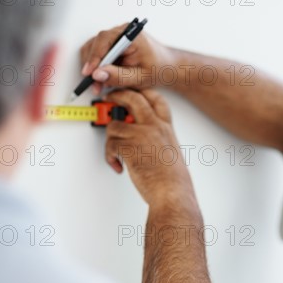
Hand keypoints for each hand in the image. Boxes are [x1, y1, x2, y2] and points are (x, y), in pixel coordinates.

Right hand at [80, 23, 174, 94]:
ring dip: (93, 67)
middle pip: (96, 44)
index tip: (89, 72)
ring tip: (99, 84)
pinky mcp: (113, 44)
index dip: (94, 57)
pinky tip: (102, 79)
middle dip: (93, 65)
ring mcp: (116, 37)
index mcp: (131, 35)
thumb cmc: (158, 69)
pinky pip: (98, 52)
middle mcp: (122, 32)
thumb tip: (98, 74)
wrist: (166, 67)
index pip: (105, 40)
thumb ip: (119, 76)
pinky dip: (97, 66)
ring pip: (94, 48)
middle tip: (94, 84)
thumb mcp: (140, 77)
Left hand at [104, 89, 194, 205]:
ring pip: (114, 125)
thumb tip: (139, 136)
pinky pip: (110, 145)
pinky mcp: (129, 147)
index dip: (140, 90)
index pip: (154, 98)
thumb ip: (156, 138)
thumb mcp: (169, 150)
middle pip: (133, 98)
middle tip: (109, 97)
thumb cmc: (172, 178)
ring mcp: (141, 135)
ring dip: (110, 140)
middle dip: (117, 94)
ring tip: (116, 154)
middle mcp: (154, 126)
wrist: (172, 192)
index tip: (130, 91)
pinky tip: (118, 165)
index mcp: (166, 127)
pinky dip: (110, 157)